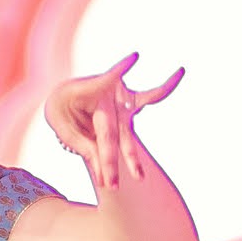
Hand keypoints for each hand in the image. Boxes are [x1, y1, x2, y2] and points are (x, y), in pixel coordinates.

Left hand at [44, 52, 184, 191]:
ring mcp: (121, 100)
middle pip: (110, 132)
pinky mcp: (130, 104)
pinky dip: (166, 88)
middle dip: (108, 160)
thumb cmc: (62, 108)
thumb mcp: (61, 125)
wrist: (65, 97)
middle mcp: (108, 95)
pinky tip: (180, 74)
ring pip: (127, 133)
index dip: (120, 70)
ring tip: (139, 177)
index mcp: (88, 91)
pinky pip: (152, 97)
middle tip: (108, 183)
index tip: (135, 57)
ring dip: (130, 158)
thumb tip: (101, 168)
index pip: (103, 86)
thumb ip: (81, 144)